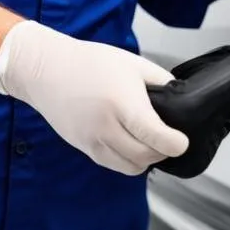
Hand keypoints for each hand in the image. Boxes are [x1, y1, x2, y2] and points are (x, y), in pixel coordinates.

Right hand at [0, 20, 189, 175]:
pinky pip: (112, 164)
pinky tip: (130, 143)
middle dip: (162, 152)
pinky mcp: (83, 148)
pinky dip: (127, 159)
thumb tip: (180, 98)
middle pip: (145, 157)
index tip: (182, 141)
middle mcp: (106, 127)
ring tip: (149, 142)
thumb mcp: (133, 63)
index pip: (156, 137)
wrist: (46, 70)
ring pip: (129, 167)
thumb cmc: (90, 62)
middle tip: (168, 139)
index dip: (175, 144)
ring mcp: (92, 141)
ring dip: (144, 159)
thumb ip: (161, 81)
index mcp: (123, 104)